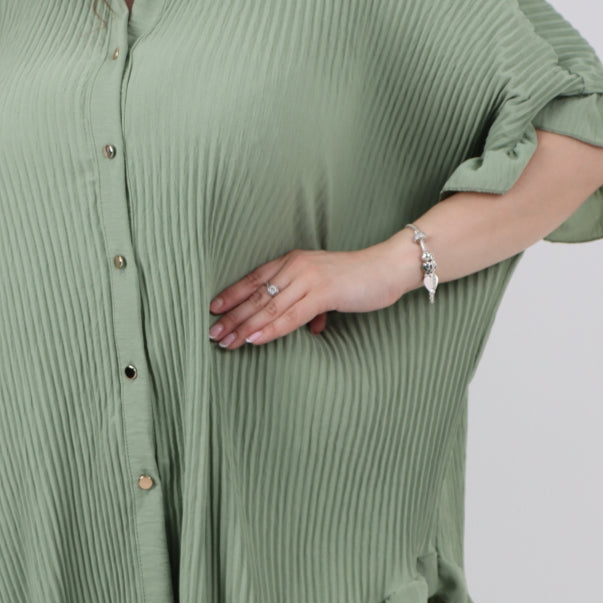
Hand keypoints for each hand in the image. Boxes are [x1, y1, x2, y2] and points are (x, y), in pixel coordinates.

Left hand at [207, 244, 405, 350]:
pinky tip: (254, 339)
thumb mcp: (329, 289)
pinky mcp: (324, 293)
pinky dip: (271, 328)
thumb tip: (311, 327)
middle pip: (257, 294)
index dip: (233, 294)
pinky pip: (291, 315)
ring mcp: (309, 278)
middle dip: (233, 316)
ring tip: (227, 341)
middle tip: (213, 333)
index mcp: (294, 261)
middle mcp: (296, 266)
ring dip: (245, 326)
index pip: (255, 278)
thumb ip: (314, 306)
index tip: (214, 309)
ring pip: (269, 307)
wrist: (388, 268)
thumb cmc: (360, 279)